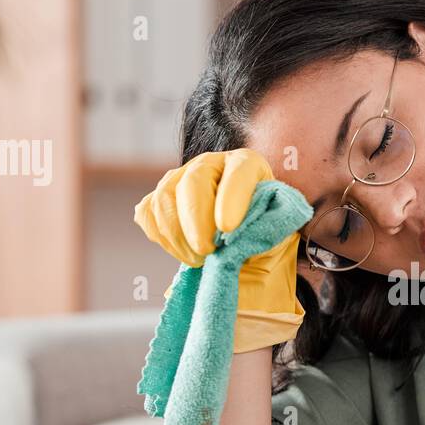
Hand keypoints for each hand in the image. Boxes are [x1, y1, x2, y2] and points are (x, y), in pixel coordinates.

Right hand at [134, 149, 304, 352]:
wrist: (243, 243)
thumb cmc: (262, 234)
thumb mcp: (276, 233)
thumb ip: (266, 232)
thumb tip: (244, 239)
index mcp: (248, 164)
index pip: (240, 172)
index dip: (232, 198)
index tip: (228, 229)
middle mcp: (211, 164)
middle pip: (193, 182)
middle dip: (197, 221)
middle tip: (207, 252)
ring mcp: (180, 177)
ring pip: (165, 197)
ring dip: (178, 235)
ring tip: (199, 260)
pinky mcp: (160, 197)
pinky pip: (148, 213)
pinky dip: (162, 237)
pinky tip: (183, 253)